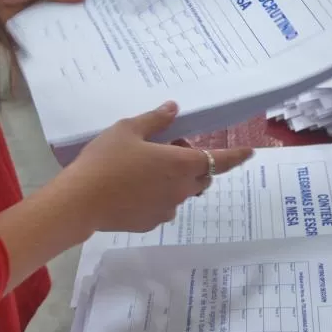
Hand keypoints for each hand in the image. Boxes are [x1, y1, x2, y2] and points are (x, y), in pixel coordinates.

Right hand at [64, 102, 252, 234]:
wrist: (80, 201)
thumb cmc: (106, 160)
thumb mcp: (128, 130)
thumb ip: (154, 120)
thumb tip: (173, 108)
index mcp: (181, 163)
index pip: (220, 160)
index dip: (236, 156)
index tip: (250, 153)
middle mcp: (181, 189)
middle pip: (202, 177)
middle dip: (194, 165)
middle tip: (167, 150)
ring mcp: (168, 209)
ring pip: (182, 193)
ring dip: (175, 181)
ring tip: (145, 170)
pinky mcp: (151, 223)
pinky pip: (164, 207)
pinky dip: (157, 197)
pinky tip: (132, 190)